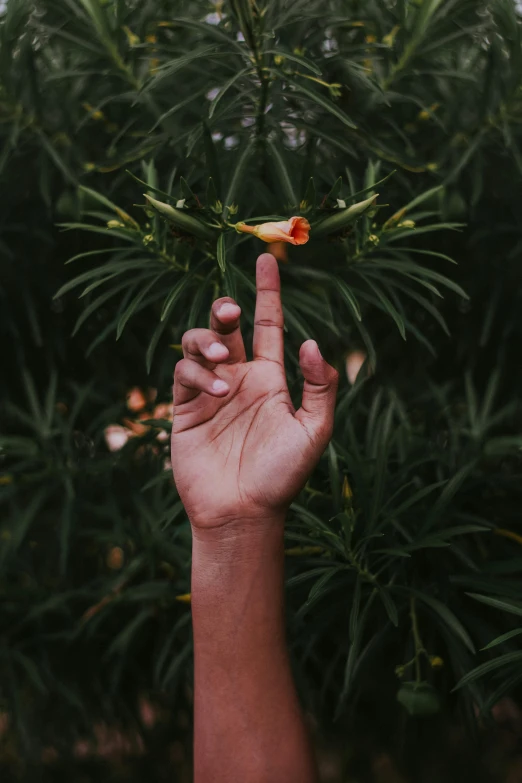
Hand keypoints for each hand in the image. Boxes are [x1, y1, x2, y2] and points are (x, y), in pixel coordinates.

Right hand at [171, 253, 338, 529]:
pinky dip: (198, 372)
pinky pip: (184, 373)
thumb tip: (311, 341)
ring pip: (199, 343)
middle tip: (229, 310)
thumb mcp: (314, 431)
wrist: (243, 512)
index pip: (268, 325)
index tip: (266, 259)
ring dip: (208, 341)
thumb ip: (320, 387)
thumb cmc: (282, 476)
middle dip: (224, 309)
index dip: (268, 292)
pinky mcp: (185, 407)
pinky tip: (217, 392)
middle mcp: (239, 378)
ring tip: (225, 360)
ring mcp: (210, 391)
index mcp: (270, 378)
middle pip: (227, 326)